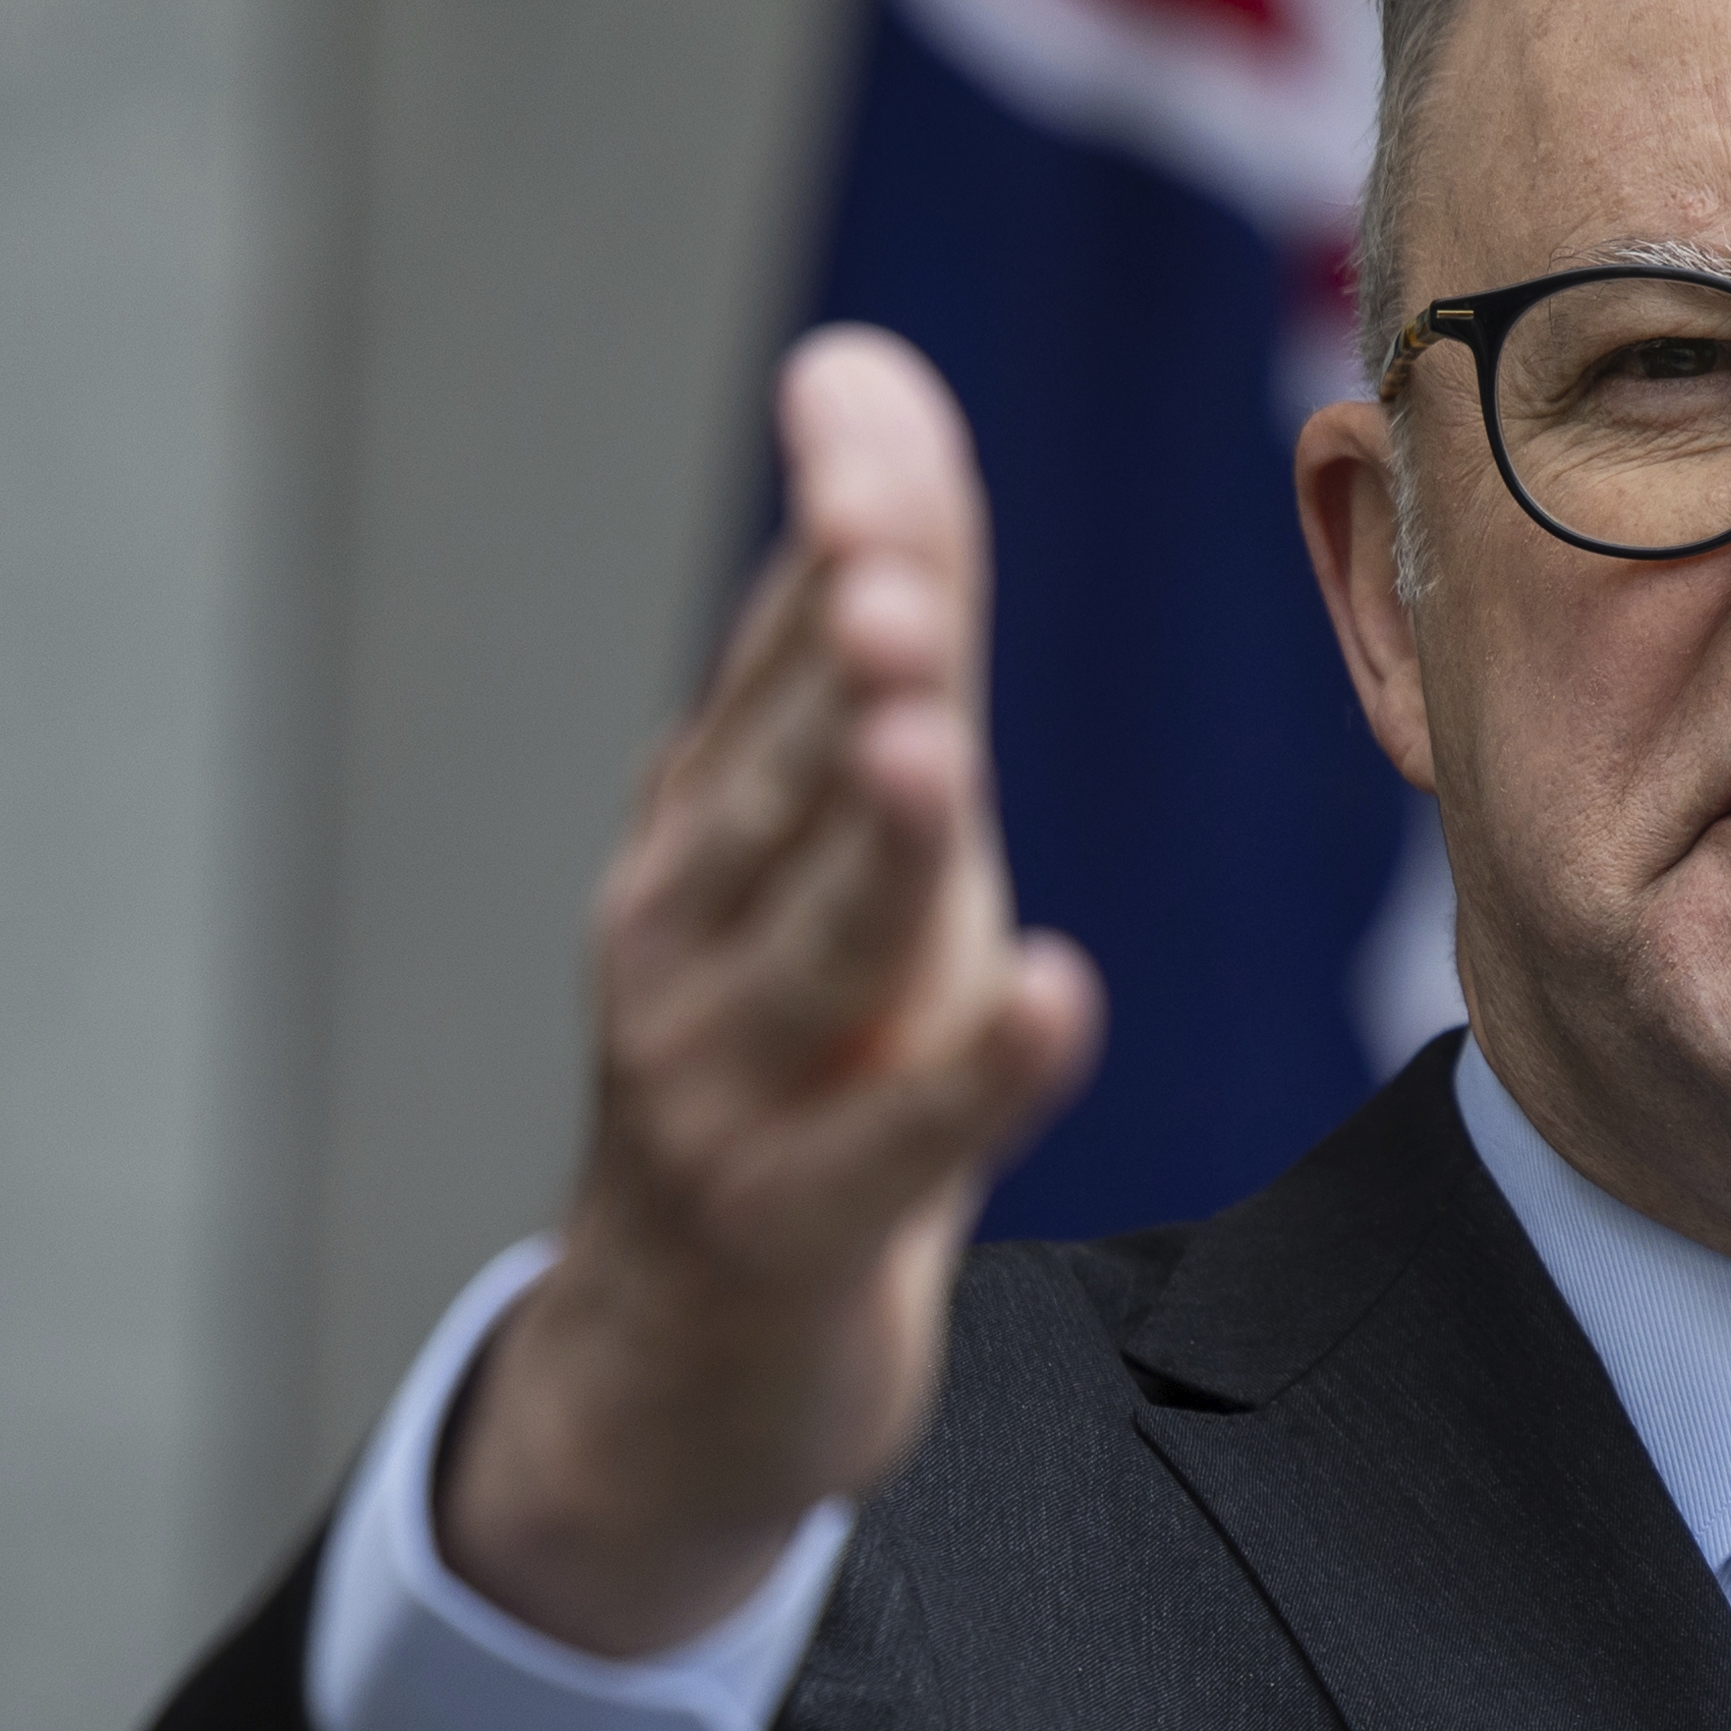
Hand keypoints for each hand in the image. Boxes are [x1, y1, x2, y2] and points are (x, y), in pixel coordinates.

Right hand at [435, 328, 1103, 1656]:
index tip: (856, 400)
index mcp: (706, 821)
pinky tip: (1054, 995)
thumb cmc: (793, 1051)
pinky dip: (977, 1073)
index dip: (835, 531)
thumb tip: (862, 368)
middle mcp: (689, 933)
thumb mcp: (844, 833)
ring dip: (875, 844)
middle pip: (782, 779)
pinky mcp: (793, 1224)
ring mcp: (722, 1083)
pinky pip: (896, 1140)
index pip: (779, 652)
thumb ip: (878, 623)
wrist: (677, 1362)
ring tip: (930, 745)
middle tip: (896, 574)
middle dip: (837, 668)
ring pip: (818, 948)